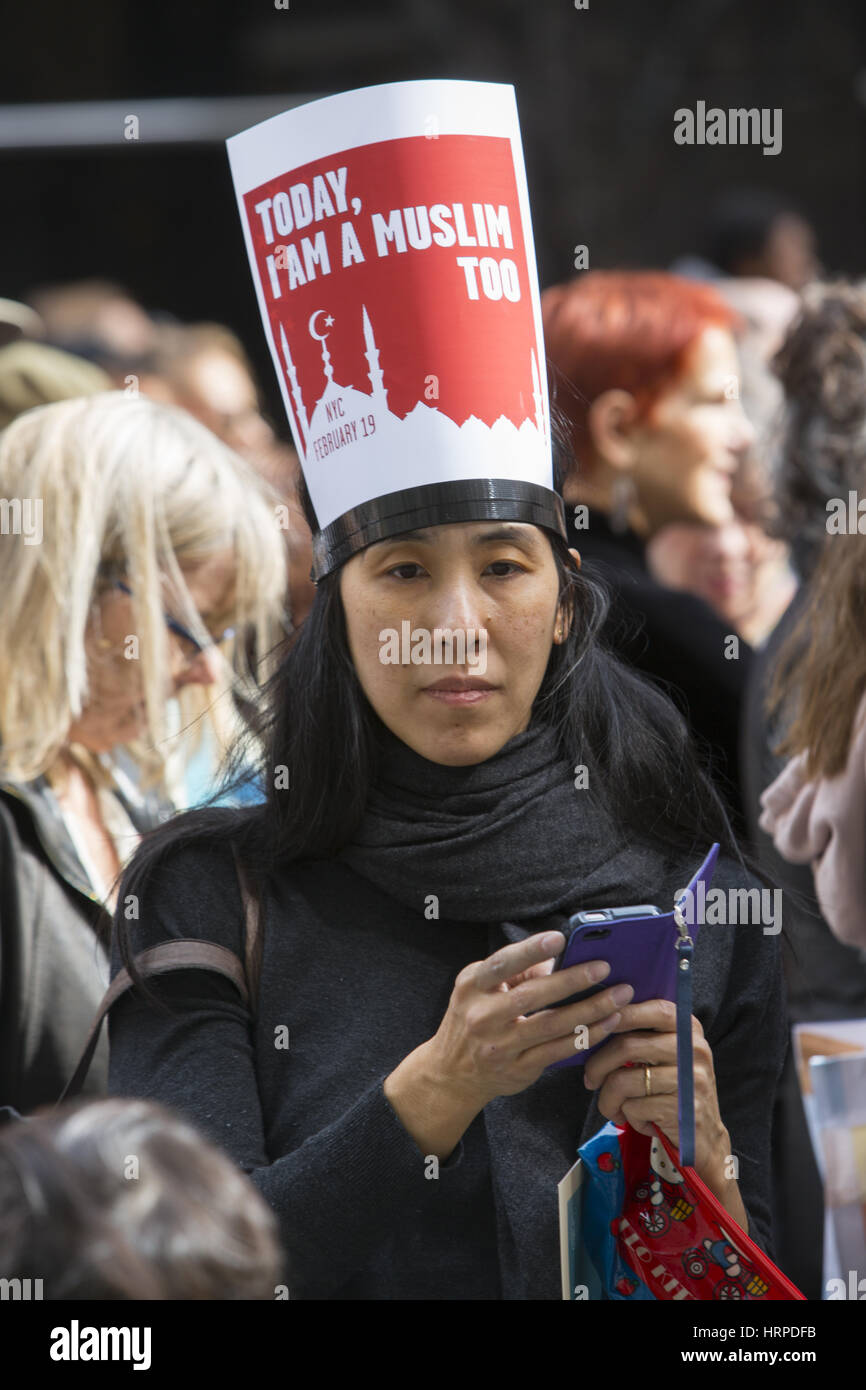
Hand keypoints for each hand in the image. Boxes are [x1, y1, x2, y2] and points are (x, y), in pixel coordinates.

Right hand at [384, 931, 633, 1160]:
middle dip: (572, 980)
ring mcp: (500, 1046)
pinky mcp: (518, 1069)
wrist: (451, 1074)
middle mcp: (482, 1016)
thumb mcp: (480, 989)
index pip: (502, 964)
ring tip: (618, 996)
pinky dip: (586, 1036)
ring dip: (590, 1010)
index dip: (530, 950)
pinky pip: (558, 1051)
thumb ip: (516, 973)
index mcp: (472, 986)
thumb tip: (561, 957)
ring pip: (551, 1025)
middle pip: (532, 996)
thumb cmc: (473, 1019)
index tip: (560, 938)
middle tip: (603, 967)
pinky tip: (607, 1024)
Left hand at [582, 1000, 746, 1225]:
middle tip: (589, 1080)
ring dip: (608, 1100)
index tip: (595, 1027)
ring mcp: (691, 1080)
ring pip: (624, 1081)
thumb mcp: (667, 1056)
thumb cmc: (673, 1091)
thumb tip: (596, 1021)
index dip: (621, 1014)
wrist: (704, 1138)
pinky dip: (628, 1117)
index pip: (654, 1010)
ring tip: (613, 1108)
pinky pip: (634, 1108)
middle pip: (627, 1046)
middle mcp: (694, 1050)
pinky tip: (640, 1121)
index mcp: (689, 1030)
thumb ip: (642, 1035)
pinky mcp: (683, 1110)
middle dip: (597, 1065)